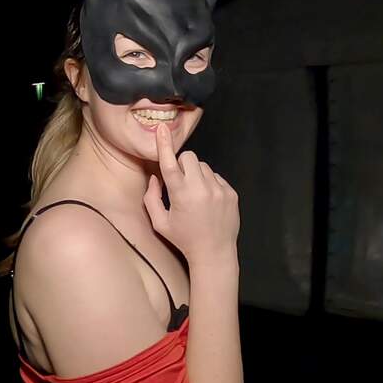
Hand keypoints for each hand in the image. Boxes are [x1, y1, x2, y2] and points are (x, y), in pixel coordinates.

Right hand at [142, 122, 240, 263]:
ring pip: (204, 166)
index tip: (162, 128)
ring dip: (196, 174)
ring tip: (195, 195)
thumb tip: (154, 178)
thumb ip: (151, 198)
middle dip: (182, 165)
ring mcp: (219, 190)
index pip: (170, 163)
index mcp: (181, 194)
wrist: (214, 253)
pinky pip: (216, 177)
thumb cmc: (184, 239)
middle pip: (189, 157)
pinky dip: (209, 183)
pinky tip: (208, 201)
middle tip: (180, 183)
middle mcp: (201, 188)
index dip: (164, 145)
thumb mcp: (160, 223)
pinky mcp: (231, 193)